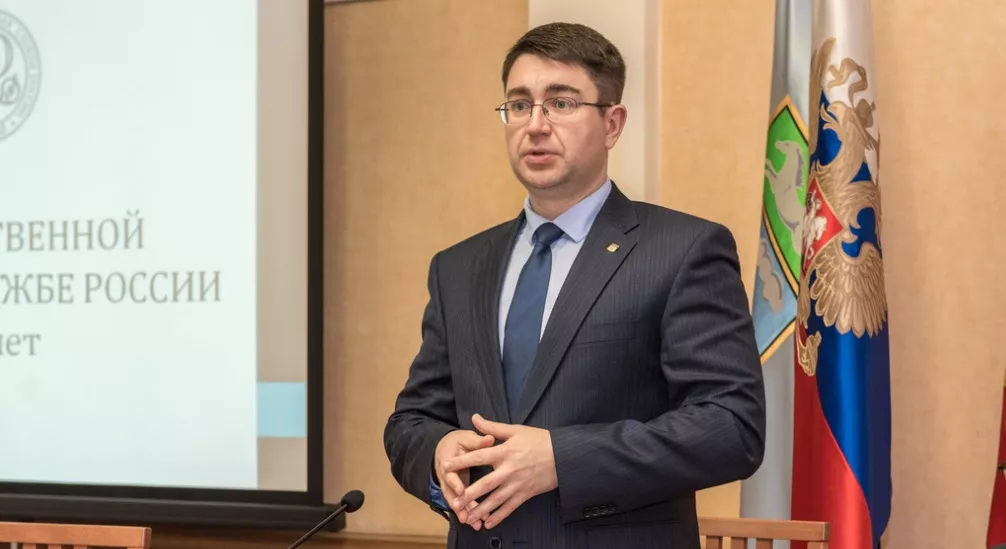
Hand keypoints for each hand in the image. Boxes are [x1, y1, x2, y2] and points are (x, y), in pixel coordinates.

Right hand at [434, 429, 494, 525]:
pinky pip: (461, 504)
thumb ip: (478, 441)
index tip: (461, 489)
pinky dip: (469, 513)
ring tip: (475, 524)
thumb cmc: (458, 442)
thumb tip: (490, 439)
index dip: (454, 482)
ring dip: (465, 513)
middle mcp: (446, 476)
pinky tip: (479, 523)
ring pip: (456, 501)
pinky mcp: (455, 492)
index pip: (450, 473)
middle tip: (465, 515)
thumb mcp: (466, 438)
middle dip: (458, 505)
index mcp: (447, 460)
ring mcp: (449, 486)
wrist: (445, 448)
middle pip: (450, 493)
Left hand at [442, 414, 557, 529]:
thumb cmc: (539, 440)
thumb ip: (493, 427)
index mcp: (505, 452)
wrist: (564, 455)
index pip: (479, 457)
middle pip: (486, 484)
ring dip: (481, 509)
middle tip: (455, 501)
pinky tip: (488, 523)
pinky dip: (499, 516)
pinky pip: (510, 507)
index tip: (446, 466)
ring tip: (468, 517)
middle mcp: (509, 470)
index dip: (462, 461)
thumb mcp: (516, 430)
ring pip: (496, 500)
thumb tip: (474, 418)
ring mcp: (518, 484)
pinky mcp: (526, 494)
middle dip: (469, 494)